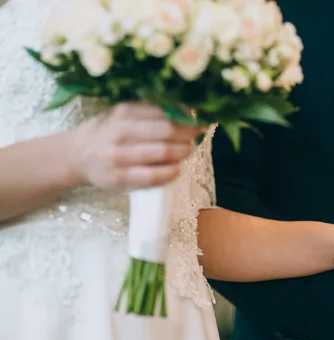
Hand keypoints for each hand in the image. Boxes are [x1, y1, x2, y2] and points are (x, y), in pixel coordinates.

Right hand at [66, 103, 201, 189]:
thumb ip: (150, 112)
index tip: (201, 119)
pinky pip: (152, 176)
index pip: (164, 112)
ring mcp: (119, 157)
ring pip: (162, 153)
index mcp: (124, 113)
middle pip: (167, 131)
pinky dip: (170, 172)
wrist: (75, 156)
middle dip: (189, 134)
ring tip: (187, 151)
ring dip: (183, 152)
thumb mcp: (123, 115)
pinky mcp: (120, 178)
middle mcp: (121, 132)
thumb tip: (188, 110)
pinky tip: (177, 169)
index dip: (188, 117)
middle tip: (197, 136)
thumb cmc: (107, 133)